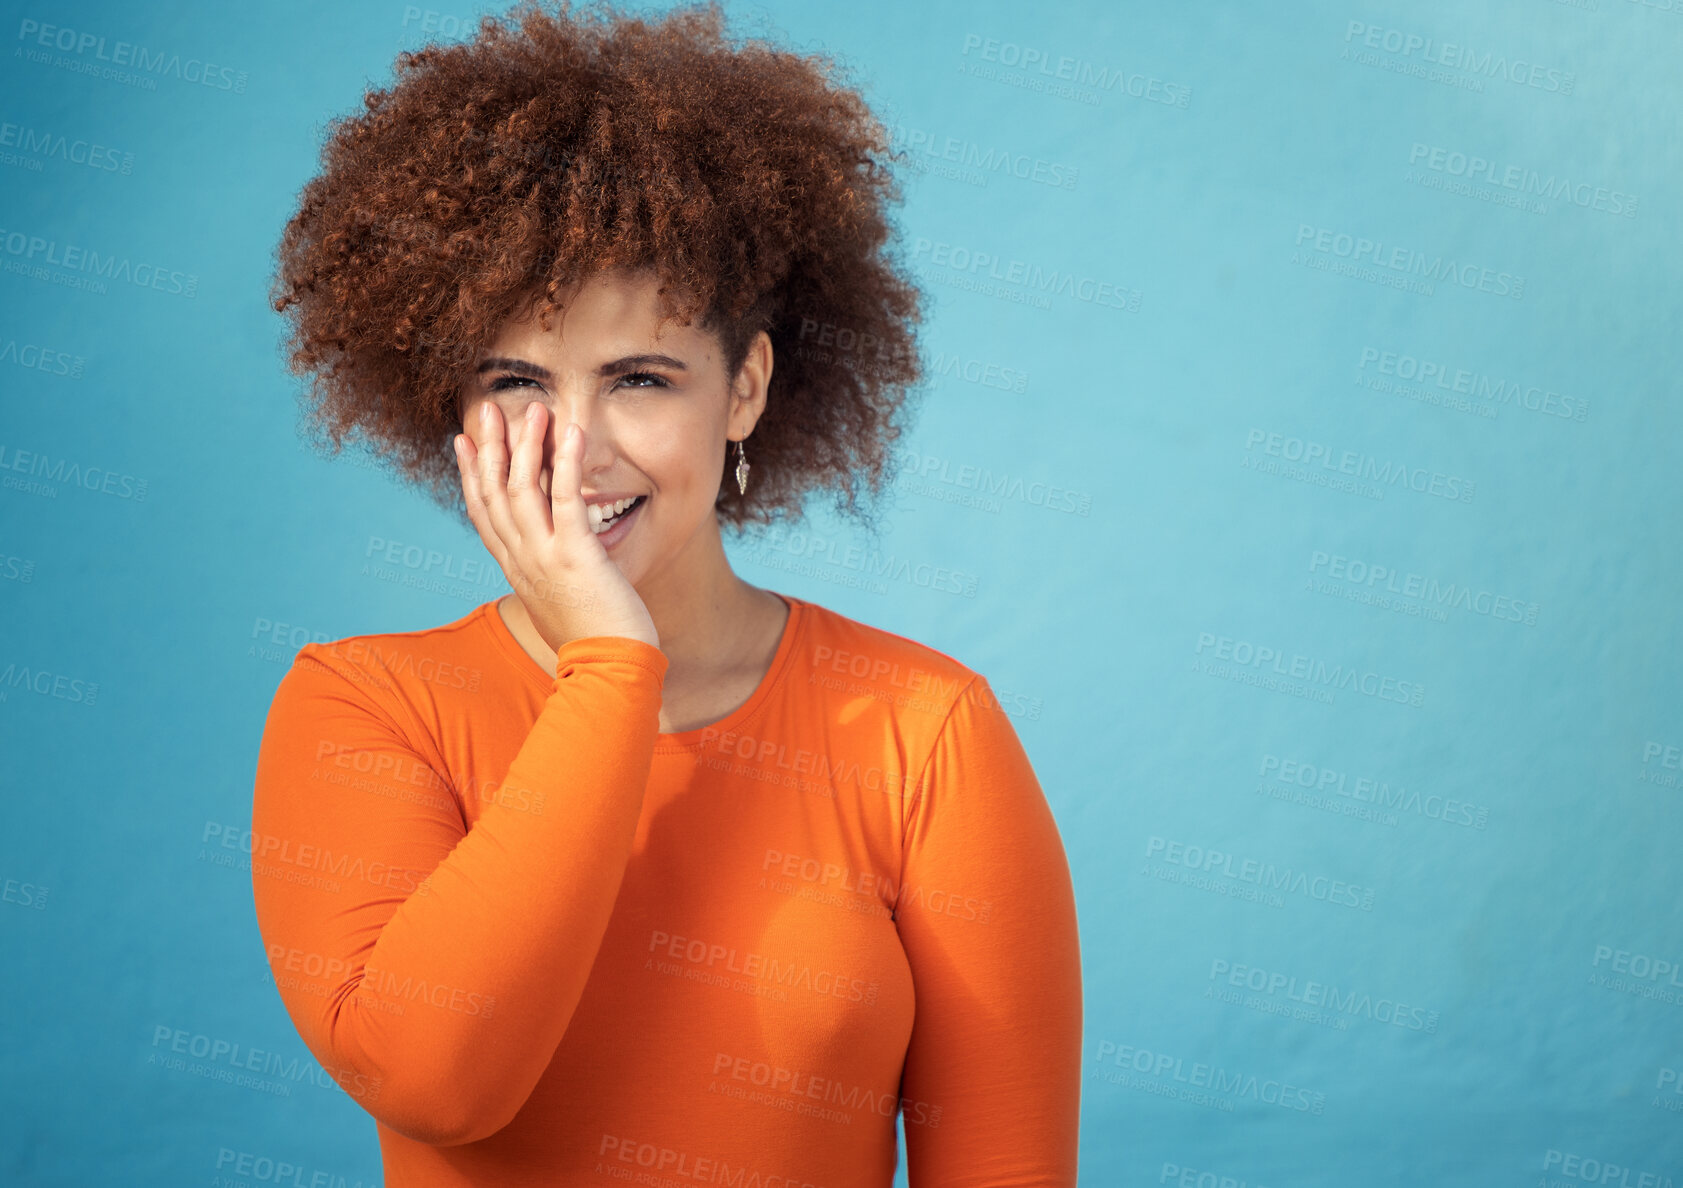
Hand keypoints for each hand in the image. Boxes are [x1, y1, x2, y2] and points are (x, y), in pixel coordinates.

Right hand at [456, 400, 659, 651]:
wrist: (609, 673)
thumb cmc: (594, 642)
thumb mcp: (559, 604)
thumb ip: (550, 577)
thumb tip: (555, 565)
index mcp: (517, 571)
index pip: (485, 514)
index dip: (472, 475)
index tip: (465, 441)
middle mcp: (523, 561)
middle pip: (495, 494)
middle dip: (490, 448)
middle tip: (487, 409)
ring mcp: (546, 558)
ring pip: (523, 491)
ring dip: (526, 446)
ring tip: (532, 409)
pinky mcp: (576, 556)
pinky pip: (568, 500)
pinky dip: (567, 463)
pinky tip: (572, 432)